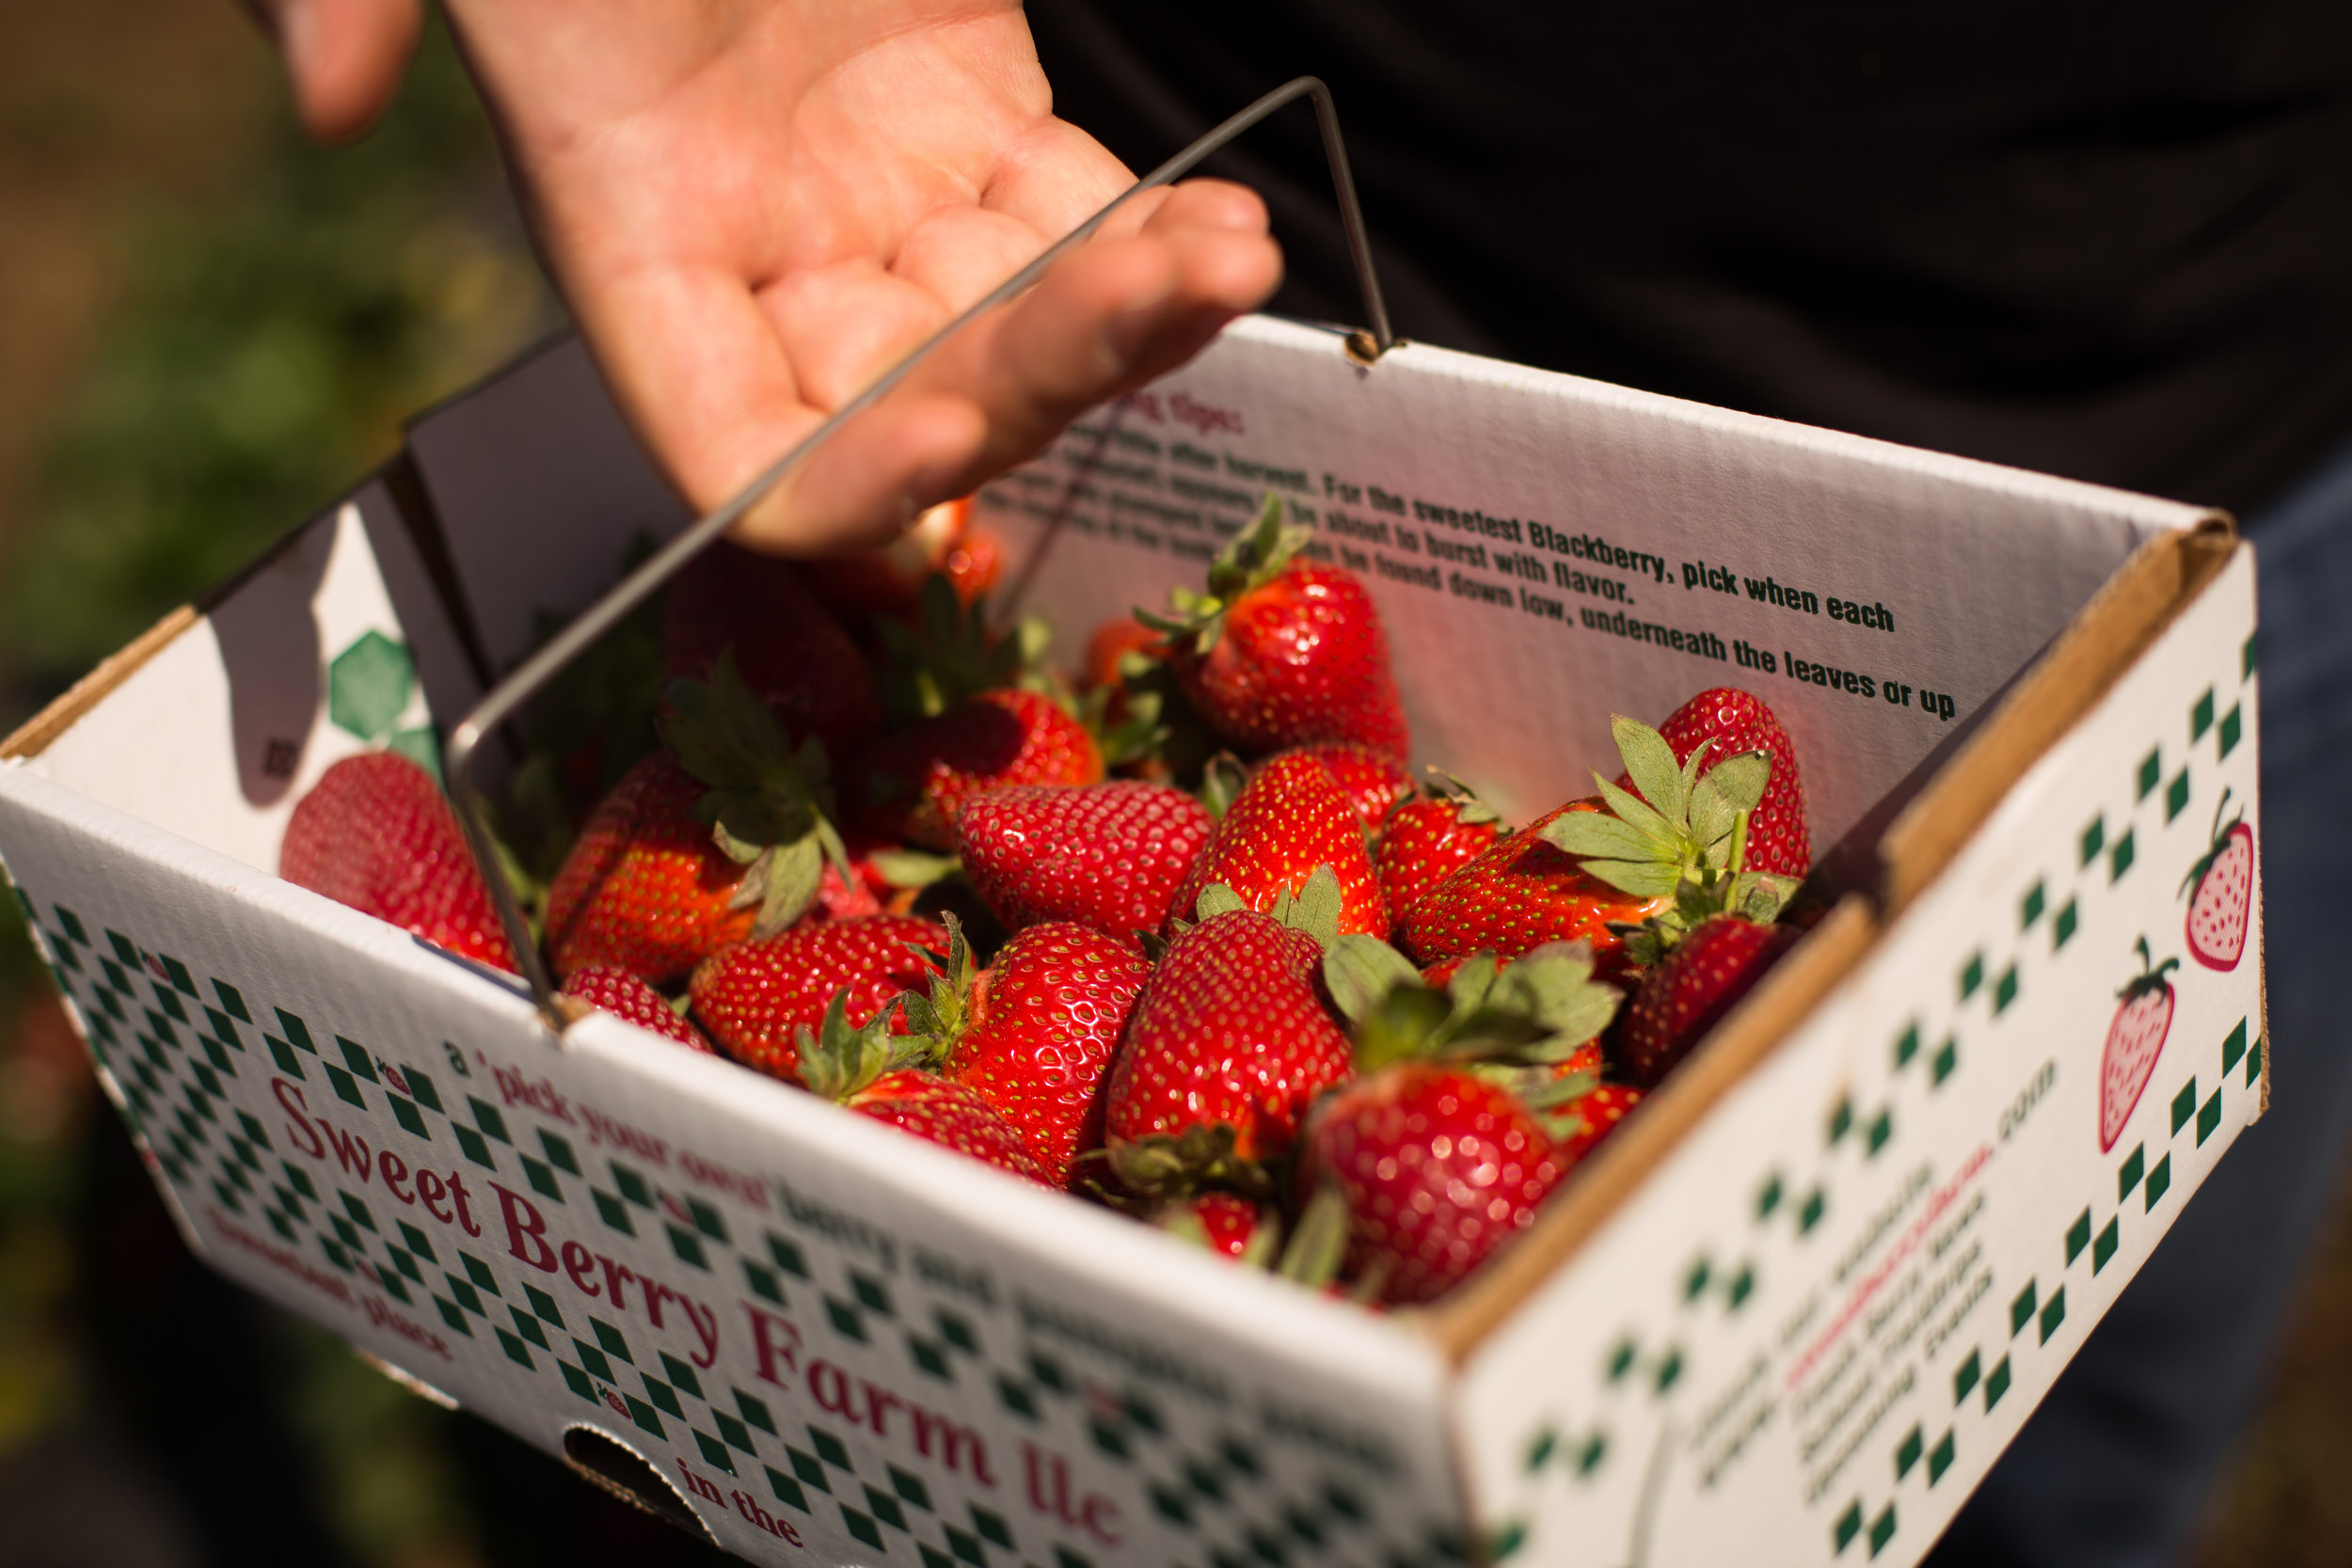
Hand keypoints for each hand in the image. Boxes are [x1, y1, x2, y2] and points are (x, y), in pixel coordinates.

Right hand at [256, 0, 1281, 551]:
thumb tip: (310, 97)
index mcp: (630, 226)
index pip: (736, 451)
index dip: (839, 481)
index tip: (948, 439)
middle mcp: (763, 244)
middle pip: (917, 402)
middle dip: (1042, 373)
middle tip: (1160, 291)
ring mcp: (881, 186)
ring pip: (1018, 328)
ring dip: (1130, 322)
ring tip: (1229, 256)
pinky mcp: (977, 113)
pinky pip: (1078, 225)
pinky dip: (1152, 242)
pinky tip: (1222, 223)